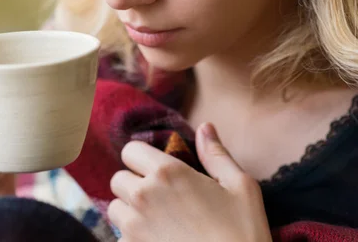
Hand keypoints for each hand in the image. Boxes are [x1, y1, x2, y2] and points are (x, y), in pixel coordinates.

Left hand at [108, 123, 271, 241]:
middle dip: (134, 186)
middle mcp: (144, 195)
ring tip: (155, 222)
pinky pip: (119, 237)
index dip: (141, 159)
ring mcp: (133, 226)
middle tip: (158, 200)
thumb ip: (216, 154)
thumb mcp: (240, 187)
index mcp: (168, 172)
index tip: (155, 171)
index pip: (130, 151)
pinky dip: (131, 238)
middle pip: (118, 179)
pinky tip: (156, 241)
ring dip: (129, 212)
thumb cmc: (242, 233)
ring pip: (115, 209)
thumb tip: (205, 127)